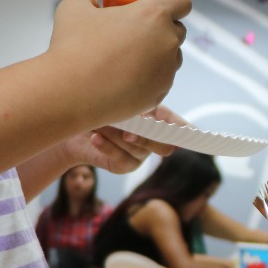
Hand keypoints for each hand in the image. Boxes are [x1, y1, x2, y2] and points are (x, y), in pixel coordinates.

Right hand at [47, 0, 191, 125]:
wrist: (70, 93)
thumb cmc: (73, 47)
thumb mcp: (74, 7)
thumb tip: (91, 1)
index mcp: (154, 15)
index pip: (182, 3)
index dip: (173, 4)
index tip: (159, 10)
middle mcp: (168, 41)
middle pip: (179, 31)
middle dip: (164, 30)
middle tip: (139, 34)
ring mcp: (166, 70)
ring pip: (173, 58)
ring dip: (159, 56)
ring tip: (132, 59)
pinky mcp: (160, 94)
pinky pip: (162, 82)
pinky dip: (150, 79)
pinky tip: (127, 80)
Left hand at [57, 105, 189, 174]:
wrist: (71, 126)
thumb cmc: (97, 107)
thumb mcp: (117, 101)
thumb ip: (137, 107)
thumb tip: (148, 114)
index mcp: (158, 119)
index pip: (181, 128)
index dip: (192, 134)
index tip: (196, 135)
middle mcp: (153, 138)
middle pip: (164, 145)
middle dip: (146, 136)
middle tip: (129, 129)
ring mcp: (140, 154)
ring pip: (138, 148)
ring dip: (117, 134)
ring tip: (100, 123)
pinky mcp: (124, 166)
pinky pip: (121, 158)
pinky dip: (107, 146)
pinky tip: (95, 136)